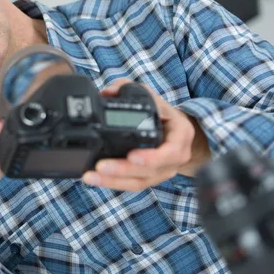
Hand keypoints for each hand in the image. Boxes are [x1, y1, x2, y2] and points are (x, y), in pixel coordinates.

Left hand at [82, 79, 210, 191]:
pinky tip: (96, 179)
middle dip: (124, 170)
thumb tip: (107, 93)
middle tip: (101, 167)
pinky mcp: (150, 178)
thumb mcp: (150, 95)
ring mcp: (163, 171)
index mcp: (181, 135)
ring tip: (91, 176)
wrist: (176, 130)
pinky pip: (133, 185)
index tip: (132, 156)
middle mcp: (175, 157)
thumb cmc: (162, 112)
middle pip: (151, 171)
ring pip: (139, 182)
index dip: (152, 157)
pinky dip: (113, 183)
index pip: (171, 151)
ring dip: (114, 181)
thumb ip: (127, 89)